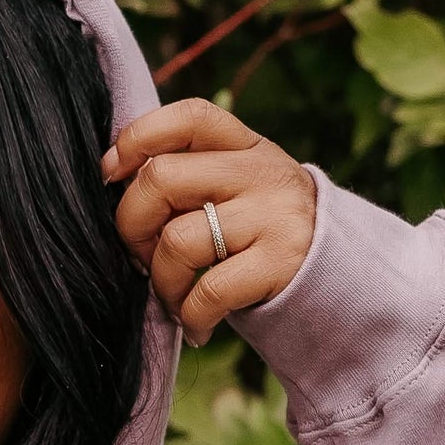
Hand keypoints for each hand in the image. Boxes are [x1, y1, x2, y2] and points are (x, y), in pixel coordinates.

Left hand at [104, 100, 316, 346]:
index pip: (187, 118)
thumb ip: (188, 175)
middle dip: (132, 226)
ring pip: (177, 240)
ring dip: (161, 283)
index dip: (137, 138)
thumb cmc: (258, 234)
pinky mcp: (279, 262)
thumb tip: (113, 175)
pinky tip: (197, 326)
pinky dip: (191, 316)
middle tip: (143, 257)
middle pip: (161, 178)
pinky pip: (208, 291)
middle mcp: (258, 172)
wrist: (334, 276)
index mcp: (243, 145)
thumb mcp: (235, 187)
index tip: (111, 173)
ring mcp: (272, 215)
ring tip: (174, 298)